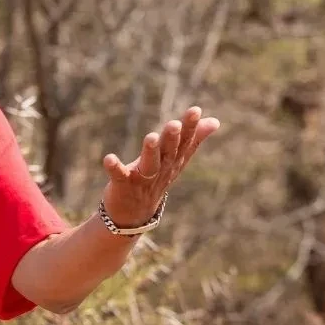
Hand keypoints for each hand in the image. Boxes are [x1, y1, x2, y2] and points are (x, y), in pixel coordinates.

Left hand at [100, 106, 218, 228]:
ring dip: (150, 152)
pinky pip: (119, 176)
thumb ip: (194, 139)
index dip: (190, 127)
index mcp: (173, 160)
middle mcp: (161, 169)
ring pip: (149, 165)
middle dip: (172, 138)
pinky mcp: (123, 185)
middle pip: (168, 152)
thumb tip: (215, 121)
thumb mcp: (176, 160)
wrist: (133, 213)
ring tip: (151, 137)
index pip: (185, 142)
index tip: (195, 110)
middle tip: (174, 124)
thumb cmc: (156, 179)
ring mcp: (143, 179)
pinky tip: (108, 158)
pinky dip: (115, 167)